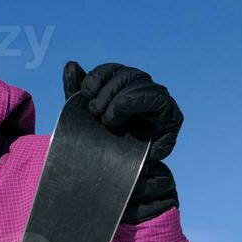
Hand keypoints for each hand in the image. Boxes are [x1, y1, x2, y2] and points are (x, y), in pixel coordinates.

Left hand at [62, 61, 182, 161]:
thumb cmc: (102, 145)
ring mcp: (158, 102)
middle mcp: (143, 91)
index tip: (85, 92)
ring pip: (141, 83)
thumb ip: (76, 92)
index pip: (113, 70)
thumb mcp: (84, 118)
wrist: (117, 177)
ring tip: (108, 120)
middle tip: (95, 112)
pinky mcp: (171, 116)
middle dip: (107, 90)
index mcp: (123, 89)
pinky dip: (137, 102)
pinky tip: (122, 112)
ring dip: (120, 98)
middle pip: (128, 74)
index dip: (99, 76)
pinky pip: (158, 100)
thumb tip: (71, 65)